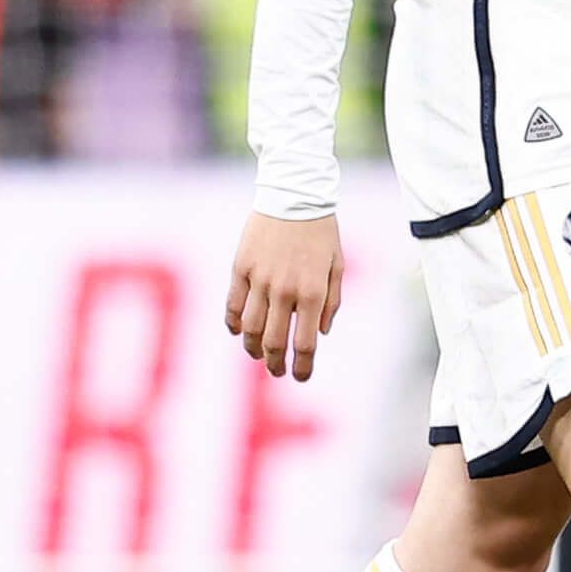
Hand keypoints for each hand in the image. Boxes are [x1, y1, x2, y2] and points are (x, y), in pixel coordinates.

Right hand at [227, 211, 344, 378]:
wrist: (295, 194)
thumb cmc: (322, 232)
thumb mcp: (337, 266)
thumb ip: (331, 302)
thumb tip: (320, 333)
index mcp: (312, 292)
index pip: (305, 344)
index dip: (303, 367)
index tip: (300, 377)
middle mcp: (284, 290)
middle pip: (274, 343)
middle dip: (275, 364)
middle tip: (277, 371)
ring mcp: (260, 280)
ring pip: (250, 329)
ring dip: (253, 348)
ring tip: (258, 354)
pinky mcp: (241, 268)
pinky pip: (233, 306)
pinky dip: (234, 323)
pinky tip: (239, 330)